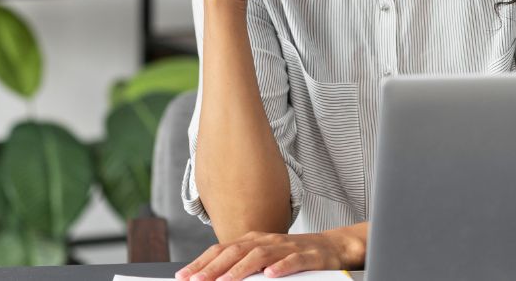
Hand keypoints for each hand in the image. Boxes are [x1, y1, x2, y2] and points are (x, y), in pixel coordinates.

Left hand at [175, 226, 365, 278]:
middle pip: (236, 251)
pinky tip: (270, 275)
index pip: (222, 250)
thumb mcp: (264, 258)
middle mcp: (268, 240)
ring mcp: (288, 247)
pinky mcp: (309, 256)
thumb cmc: (294, 255)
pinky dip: (281, 267)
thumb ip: (241, 266)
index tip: (183, 276)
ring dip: (240, 269)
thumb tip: (213, 278)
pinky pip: (294, 260)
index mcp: (254, 240)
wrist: (332, 247)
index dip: (201, 262)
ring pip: (261, 255)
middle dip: (213, 267)